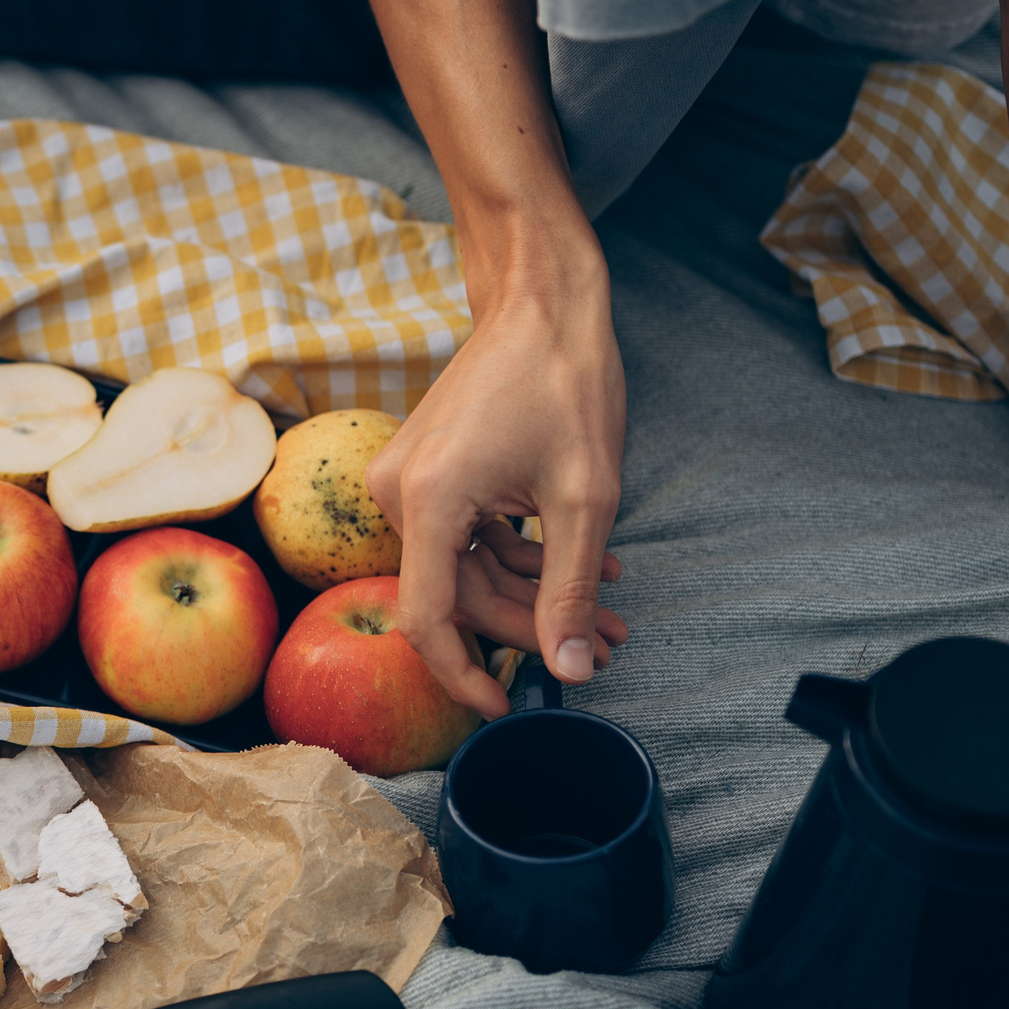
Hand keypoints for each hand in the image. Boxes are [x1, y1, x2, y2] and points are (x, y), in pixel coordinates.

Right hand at [368, 287, 630, 718]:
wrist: (539, 299)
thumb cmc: (562, 378)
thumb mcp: (584, 496)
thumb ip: (571, 590)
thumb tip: (570, 668)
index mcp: (427, 502)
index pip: (429, 620)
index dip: (465, 674)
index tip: (504, 709)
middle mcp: (400, 495)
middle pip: (459, 596)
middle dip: (532, 627)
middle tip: (603, 647)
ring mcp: (408, 481)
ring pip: (468, 570)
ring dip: (534, 594)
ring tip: (608, 614)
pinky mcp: (428, 472)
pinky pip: (467, 537)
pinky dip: (520, 556)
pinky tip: (583, 565)